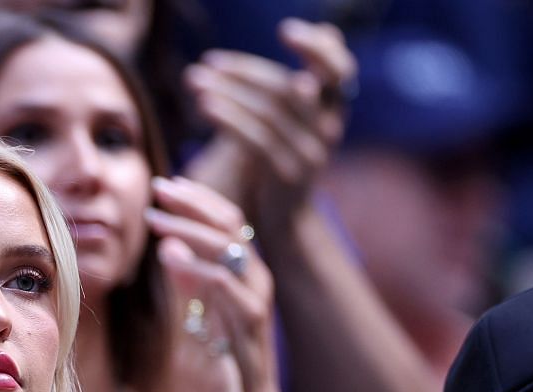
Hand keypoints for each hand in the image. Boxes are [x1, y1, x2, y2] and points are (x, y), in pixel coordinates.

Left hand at [148, 175, 280, 391]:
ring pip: (233, 251)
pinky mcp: (253, 332)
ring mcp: (257, 305)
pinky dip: (200, 270)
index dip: (195, 199)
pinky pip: (231, 292)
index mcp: (241, 276)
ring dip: (191, 231)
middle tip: (157, 189)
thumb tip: (167, 247)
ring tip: (156, 220)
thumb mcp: (197, 320)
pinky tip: (170, 258)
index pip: (224, 221)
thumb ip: (187, 284)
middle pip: (231, 224)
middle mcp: (254, 283)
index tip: (160, 185)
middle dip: (193, 203)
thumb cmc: (221, 370)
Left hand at [184, 19, 354, 230]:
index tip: (284, 31)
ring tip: (194, 80)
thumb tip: (317, 29)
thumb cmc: (282, 161)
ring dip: (227, 92)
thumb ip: (303, 79)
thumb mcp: (295, 119)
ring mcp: (311, 152)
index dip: (318, 47)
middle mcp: (330, 128)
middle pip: (288, 88)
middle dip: (245, 71)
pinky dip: (228, 118)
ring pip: (268, 111)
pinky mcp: (288, 174)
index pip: (339, 69)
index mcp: (333, 111)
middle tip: (209, 62)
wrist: (286, 220)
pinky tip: (203, 107)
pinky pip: (256, 139)